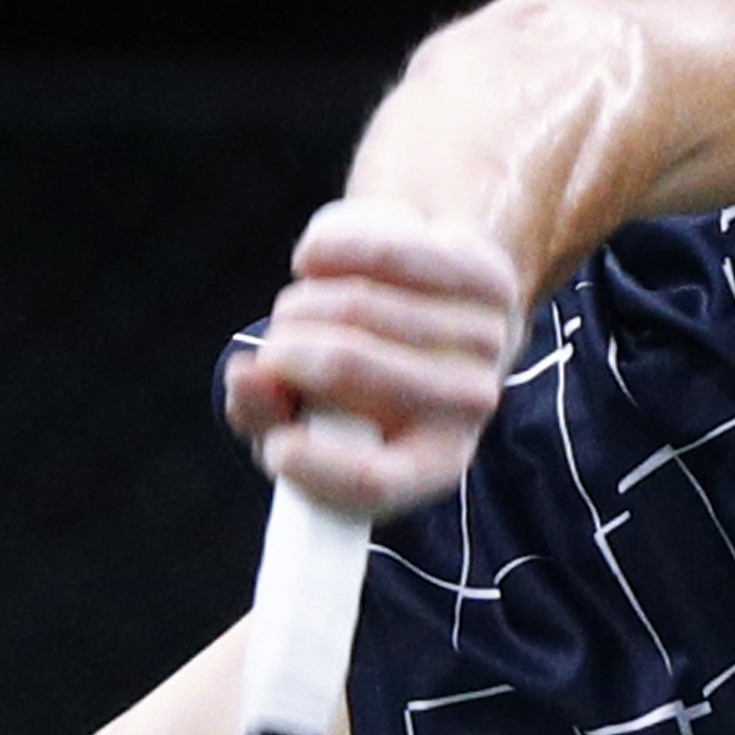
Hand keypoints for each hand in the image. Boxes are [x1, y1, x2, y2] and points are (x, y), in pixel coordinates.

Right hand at [221, 199, 522, 517]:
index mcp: (431, 463)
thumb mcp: (302, 415)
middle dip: (285, 351)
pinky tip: (315, 263)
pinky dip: (326, 252)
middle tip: (273, 348)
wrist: (427, 302)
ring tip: (300, 309)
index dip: (317, 468)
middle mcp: (471, 406)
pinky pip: (382, 253)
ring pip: (357, 304)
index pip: (376, 482)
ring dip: (302, 302)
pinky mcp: (486, 277)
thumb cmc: (352, 378)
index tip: (278, 447)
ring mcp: (487, 339)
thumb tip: (247, 377)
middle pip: (348, 368)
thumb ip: (265, 412)